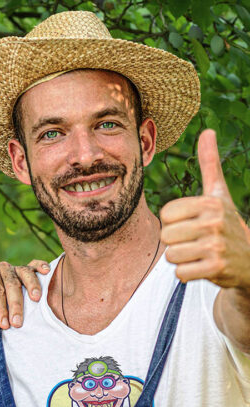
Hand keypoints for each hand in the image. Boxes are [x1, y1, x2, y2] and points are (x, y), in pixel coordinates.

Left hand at [0, 259, 49, 328]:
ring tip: (35, 299)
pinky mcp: (21, 272)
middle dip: (14, 304)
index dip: (0, 306)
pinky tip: (46, 271)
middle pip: (10, 283)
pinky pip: (32, 266)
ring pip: (24, 273)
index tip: (4, 323)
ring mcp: (12, 268)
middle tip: (17, 323)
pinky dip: (40, 266)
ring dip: (31, 286)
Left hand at [161, 129, 249, 289]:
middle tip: (195, 241)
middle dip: (176, 242)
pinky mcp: (216, 267)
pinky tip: (202, 267)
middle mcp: (214, 222)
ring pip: (171, 256)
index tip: (192, 223)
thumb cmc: (226, 223)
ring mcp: (216, 245)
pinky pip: (181, 273)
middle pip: (166, 236)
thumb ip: (210, 164)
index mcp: (209, 202)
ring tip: (198, 254)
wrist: (249, 259)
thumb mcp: (219, 193)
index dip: (174, 222)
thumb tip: (207, 131)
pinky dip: (188, 274)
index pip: (166, 215)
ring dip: (182, 259)